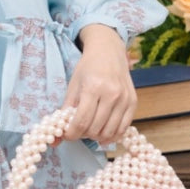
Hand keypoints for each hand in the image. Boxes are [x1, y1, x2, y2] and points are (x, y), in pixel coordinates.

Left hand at [61, 24, 135, 145]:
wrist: (109, 52)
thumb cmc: (88, 67)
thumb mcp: (73, 85)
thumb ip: (66, 110)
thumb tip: (56, 135)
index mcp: (93, 88)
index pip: (81, 121)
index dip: (72, 133)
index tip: (67, 135)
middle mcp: (111, 94)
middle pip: (95, 129)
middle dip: (83, 134)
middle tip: (77, 129)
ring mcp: (124, 99)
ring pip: (109, 132)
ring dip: (96, 137)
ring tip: (89, 130)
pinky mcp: (133, 102)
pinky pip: (123, 129)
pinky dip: (112, 136)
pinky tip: (103, 135)